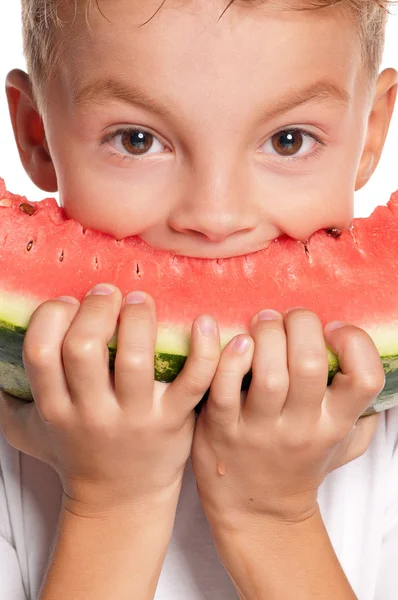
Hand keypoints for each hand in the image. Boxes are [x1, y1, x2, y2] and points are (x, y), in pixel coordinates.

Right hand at [0, 284, 219, 514]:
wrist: (120, 499)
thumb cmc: (75, 455)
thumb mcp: (31, 434)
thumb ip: (9, 402)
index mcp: (55, 408)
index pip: (41, 351)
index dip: (53, 316)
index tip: (69, 303)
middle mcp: (92, 412)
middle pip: (84, 347)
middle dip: (97, 308)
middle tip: (110, 294)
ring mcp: (135, 416)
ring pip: (134, 357)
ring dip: (139, 319)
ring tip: (140, 301)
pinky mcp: (173, 420)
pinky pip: (193, 380)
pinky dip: (202, 349)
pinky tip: (201, 322)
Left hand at [192, 308, 383, 525]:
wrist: (257, 509)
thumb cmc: (300, 462)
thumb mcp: (343, 443)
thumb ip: (361, 410)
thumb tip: (374, 364)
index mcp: (335, 424)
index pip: (364, 379)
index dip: (354, 342)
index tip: (333, 329)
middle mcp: (301, 428)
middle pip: (310, 365)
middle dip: (301, 325)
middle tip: (289, 318)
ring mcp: (260, 430)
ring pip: (270, 374)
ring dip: (266, 335)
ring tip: (263, 322)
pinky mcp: (222, 429)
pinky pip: (225, 388)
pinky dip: (230, 360)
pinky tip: (237, 343)